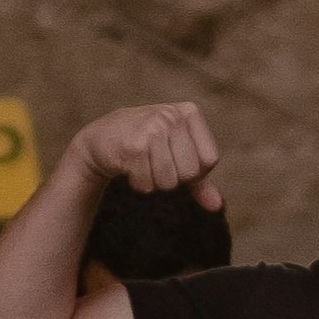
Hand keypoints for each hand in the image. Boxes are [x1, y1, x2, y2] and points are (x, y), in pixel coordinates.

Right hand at [77, 99, 222, 207]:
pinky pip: (148, 184)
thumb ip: (199, 180)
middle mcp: (172, 115)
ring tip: (142, 164)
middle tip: (154, 163)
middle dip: (172, 178)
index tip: (174, 160)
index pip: (210, 160)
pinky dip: (139, 184)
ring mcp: (153, 128)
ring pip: (169, 181)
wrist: (101, 138)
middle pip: (190, 173)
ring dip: (154, 182)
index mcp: (189, 112)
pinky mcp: (134, 146)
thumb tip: (217, 206)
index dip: (193, 172)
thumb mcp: (176, 155)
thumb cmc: (145, 145)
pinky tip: (129, 167)